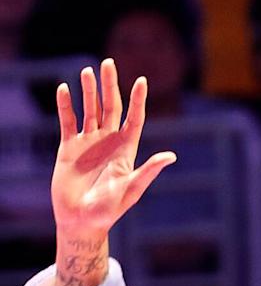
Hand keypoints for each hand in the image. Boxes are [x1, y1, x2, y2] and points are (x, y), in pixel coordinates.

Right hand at [51, 59, 175, 285]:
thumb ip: (148, 171)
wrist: (82, 221)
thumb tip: (171, 156)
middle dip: (110, 87)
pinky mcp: (68, 148)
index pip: (133, 119)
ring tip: (87, 71)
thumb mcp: (131, 189)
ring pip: (89, 111)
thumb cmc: (109, 210)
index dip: (137, 101)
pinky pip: (67, 122)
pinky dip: (65, 106)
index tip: (141, 81)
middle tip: (108, 63)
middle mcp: (108, 143)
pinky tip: (63, 89)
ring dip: (88, 91)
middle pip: (110, 108)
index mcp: (126, 151)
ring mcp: (88, 144)